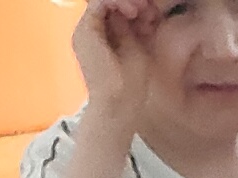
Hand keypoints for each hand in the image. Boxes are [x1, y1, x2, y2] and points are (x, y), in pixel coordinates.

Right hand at [70, 0, 164, 139]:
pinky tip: (133, 11)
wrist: (122, 107)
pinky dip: (118, 0)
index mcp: (104, 37)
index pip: (117, 8)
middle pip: (110, 3)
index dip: (136, 5)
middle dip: (132, 1)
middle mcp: (92, 31)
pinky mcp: (85, 30)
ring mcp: (86, 30)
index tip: (153, 14)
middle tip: (150, 9)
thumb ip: (135, 24)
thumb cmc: (133, 86)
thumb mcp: (139, 46)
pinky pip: (100, 1)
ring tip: (143, 9)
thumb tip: (141, 5)